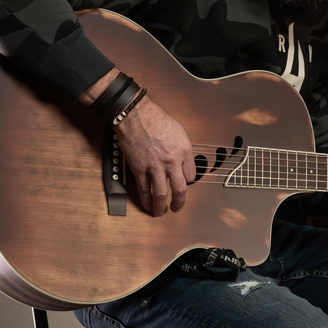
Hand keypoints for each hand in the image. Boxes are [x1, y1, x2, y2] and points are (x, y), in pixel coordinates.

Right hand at [114, 95, 196, 215]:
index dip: (188, 181)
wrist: (136, 116)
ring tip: (161, 212)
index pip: (191, 175)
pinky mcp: (140, 169)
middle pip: (180, 189)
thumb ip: (181, 149)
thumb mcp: (179, 132)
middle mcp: (172, 161)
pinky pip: (144, 190)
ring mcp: (155, 167)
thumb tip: (182, 161)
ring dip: (161, 206)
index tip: (184, 183)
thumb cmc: (156, 119)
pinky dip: (146, 200)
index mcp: (184, 151)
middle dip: (179, 202)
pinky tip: (147, 205)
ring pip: (161, 194)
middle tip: (177, 207)